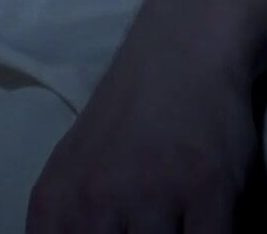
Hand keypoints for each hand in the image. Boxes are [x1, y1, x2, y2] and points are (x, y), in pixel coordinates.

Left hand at [27, 31, 257, 232]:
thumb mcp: (73, 174)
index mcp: (55, 206)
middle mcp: (95, 203)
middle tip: (152, 231)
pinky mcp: (209, 189)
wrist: (182, 51)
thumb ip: (67, 231)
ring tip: (177, 224)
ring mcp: (153, 196)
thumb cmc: (128, 121)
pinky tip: (210, 224)